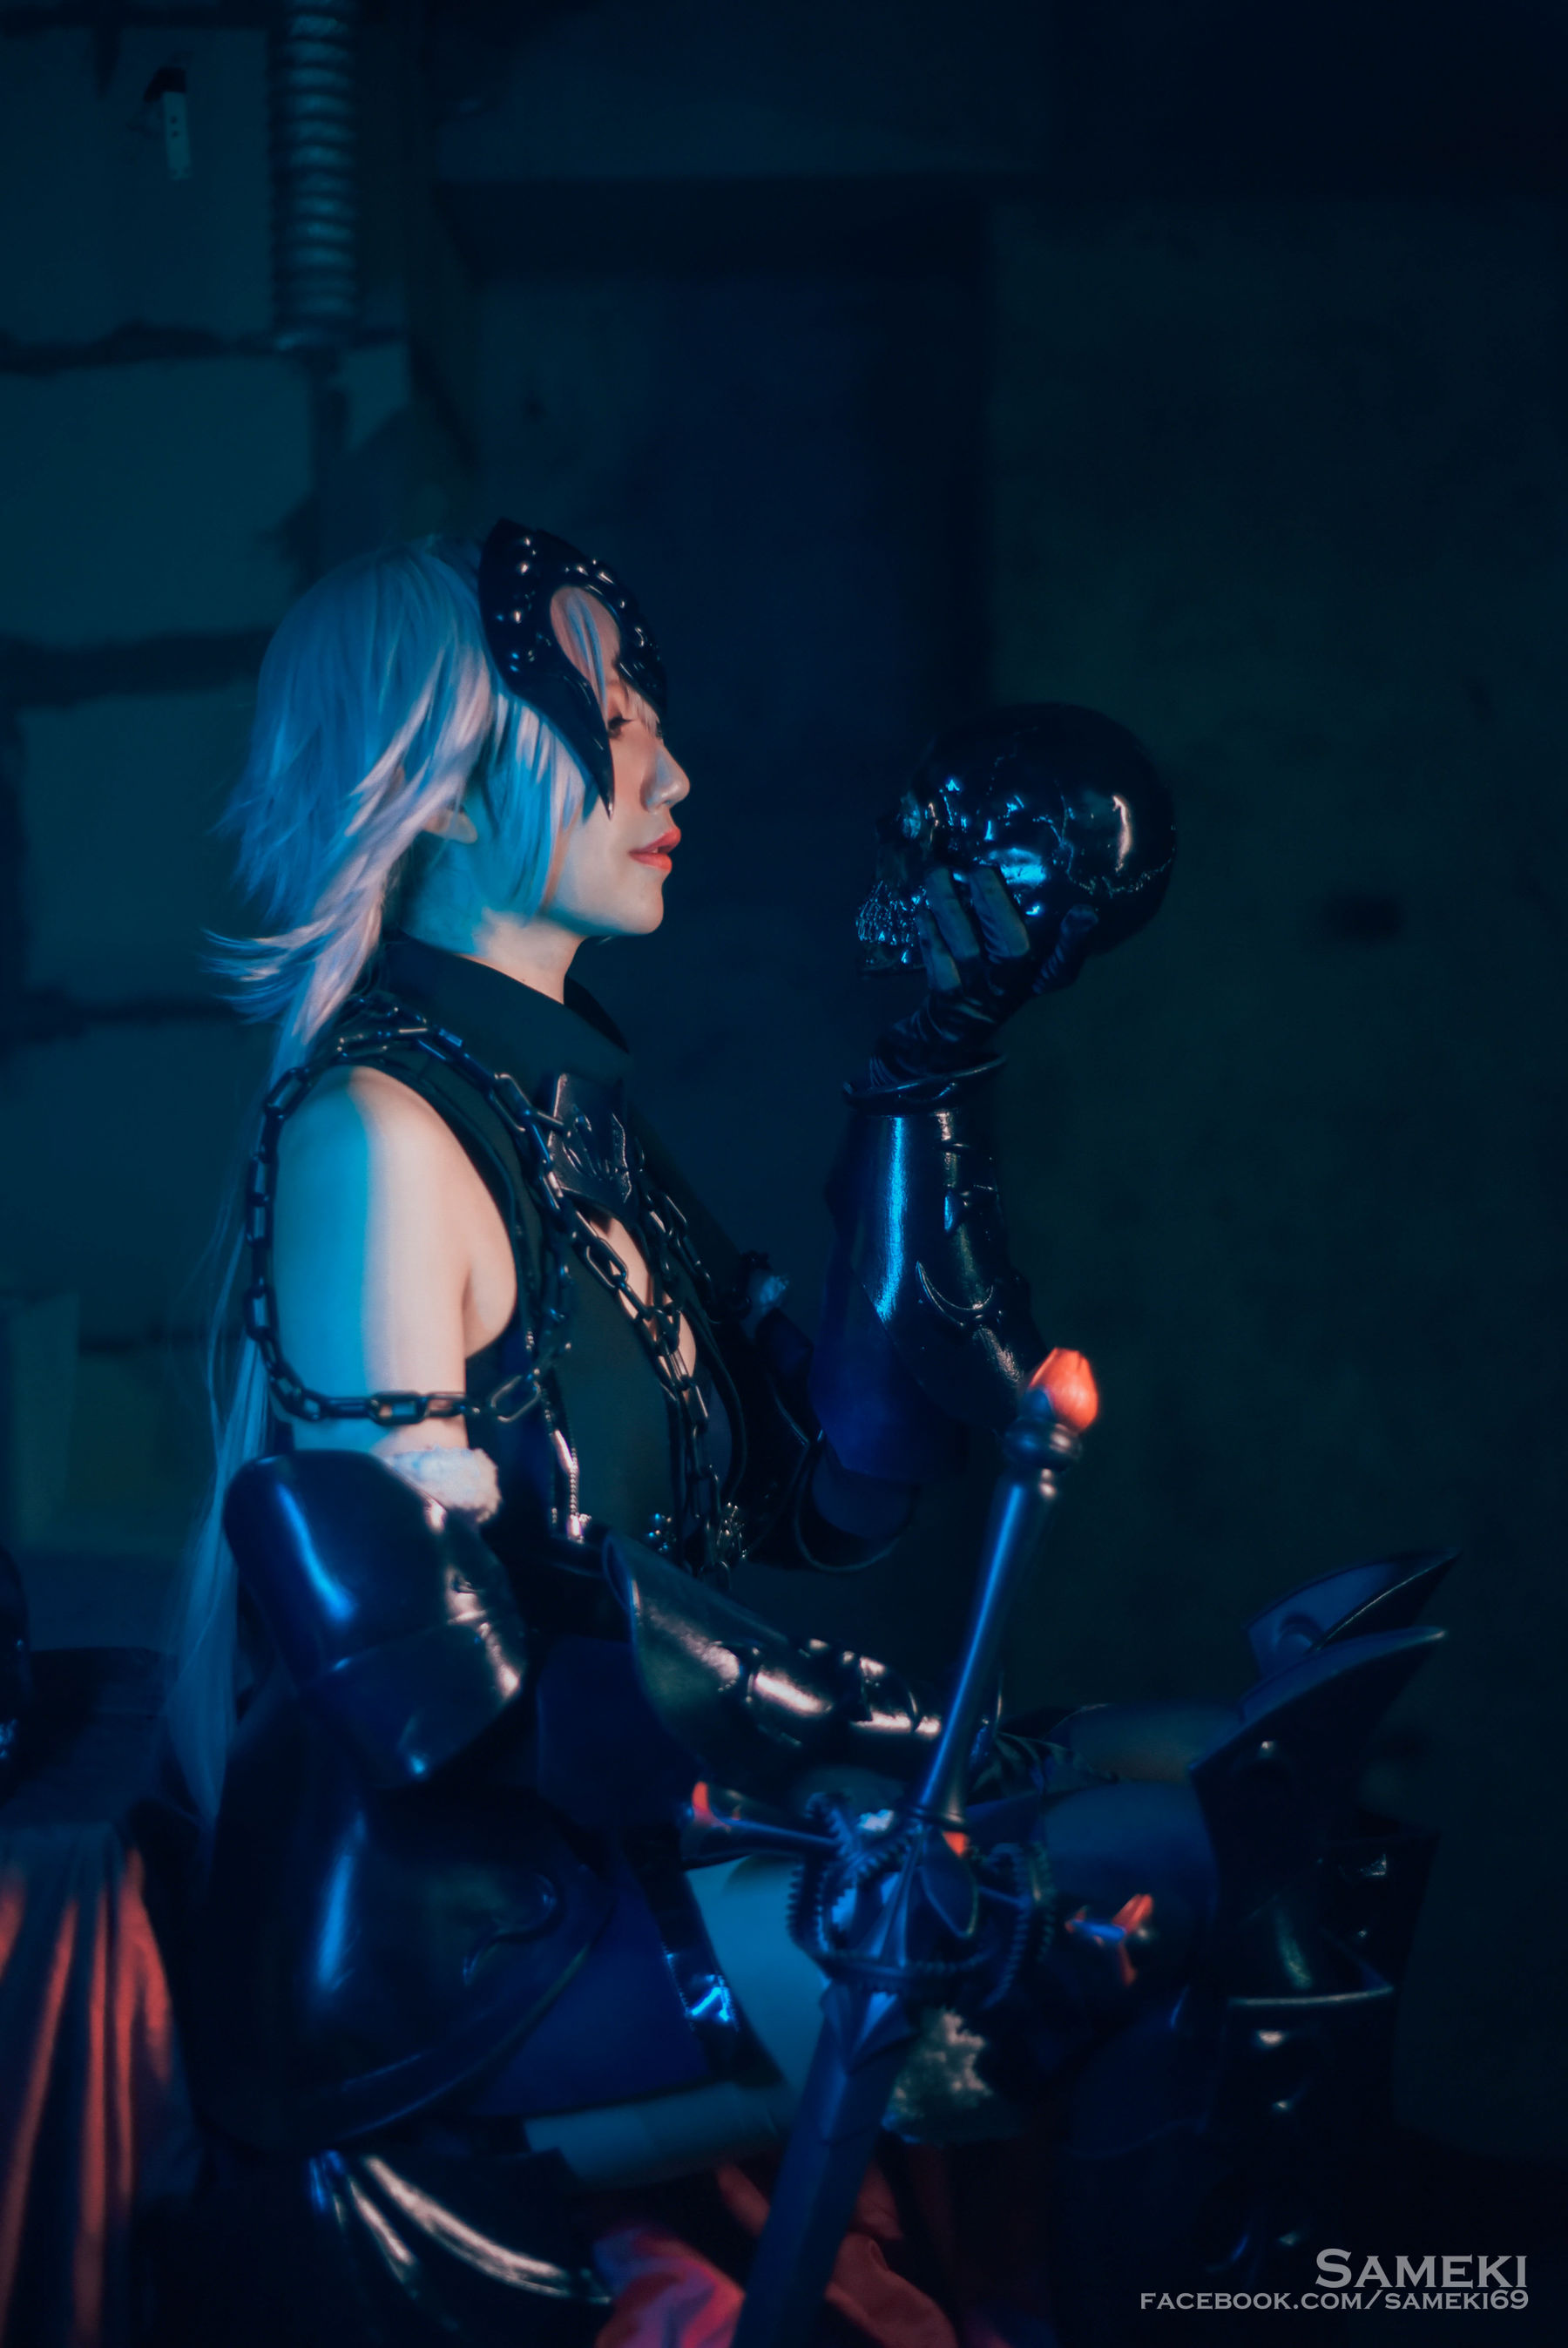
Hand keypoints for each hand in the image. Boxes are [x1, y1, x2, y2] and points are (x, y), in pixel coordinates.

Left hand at [866, 867, 1097, 1091]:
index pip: (1064, 962)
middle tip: (980, 869)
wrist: (952, 1033)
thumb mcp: (1018, 963)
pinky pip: (937, 961)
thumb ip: (1024, 929)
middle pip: (1013, 948)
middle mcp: (1013, 985)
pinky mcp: (947, 997)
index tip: (1084, 913)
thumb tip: (1022, 880)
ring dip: (950, 907)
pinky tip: (923, 909)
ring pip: (966, 947)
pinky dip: (928, 933)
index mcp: (1038, 976)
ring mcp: (978, 993)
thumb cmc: (992, 982)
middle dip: (996, 905)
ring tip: (937, 874)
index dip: (1075, 940)